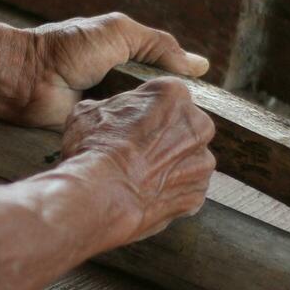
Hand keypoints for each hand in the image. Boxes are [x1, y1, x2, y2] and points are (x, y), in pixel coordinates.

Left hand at [14, 13, 209, 128]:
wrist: (26, 79)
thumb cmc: (68, 49)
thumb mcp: (118, 33)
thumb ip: (157, 44)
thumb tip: (199, 65)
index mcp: (128, 59)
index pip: (168, 77)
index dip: (186, 89)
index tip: (210, 105)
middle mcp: (122, 85)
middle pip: (160, 103)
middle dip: (175, 114)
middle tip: (200, 129)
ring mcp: (111, 111)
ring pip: (145, 124)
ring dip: (157, 129)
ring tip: (180, 141)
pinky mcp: (98, 133)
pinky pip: (122, 138)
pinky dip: (135, 141)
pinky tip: (154, 150)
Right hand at [60, 77, 215, 243]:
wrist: (101, 195)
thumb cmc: (94, 148)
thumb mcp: (87, 112)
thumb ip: (109, 108)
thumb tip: (105, 114)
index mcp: (173, 94)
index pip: (162, 97)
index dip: (143, 113)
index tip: (128, 126)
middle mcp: (198, 124)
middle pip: (183, 127)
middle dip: (164, 139)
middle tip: (135, 152)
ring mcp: (202, 162)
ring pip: (188, 161)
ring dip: (169, 167)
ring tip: (139, 177)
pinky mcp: (198, 194)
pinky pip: (185, 190)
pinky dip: (170, 193)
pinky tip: (146, 195)